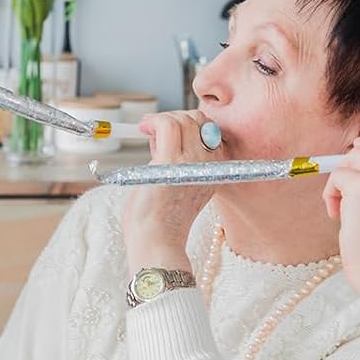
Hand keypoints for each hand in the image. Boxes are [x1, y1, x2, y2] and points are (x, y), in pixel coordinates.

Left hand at [123, 110, 220, 273]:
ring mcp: (194, 162)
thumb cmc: (158, 218)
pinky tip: (143, 128)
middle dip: (174, 117)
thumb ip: (177, 156)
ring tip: (147, 131)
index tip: (165, 128)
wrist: (155, 241)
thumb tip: (162, 129)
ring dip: (161, 119)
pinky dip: (153, 121)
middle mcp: (210, 164)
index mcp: (216, 170)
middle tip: (153, 129)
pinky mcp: (173, 163)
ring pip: (183, 119)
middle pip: (199, 120)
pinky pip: (167, 125)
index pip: (210, 130)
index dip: (187, 123)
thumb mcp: (177, 181)